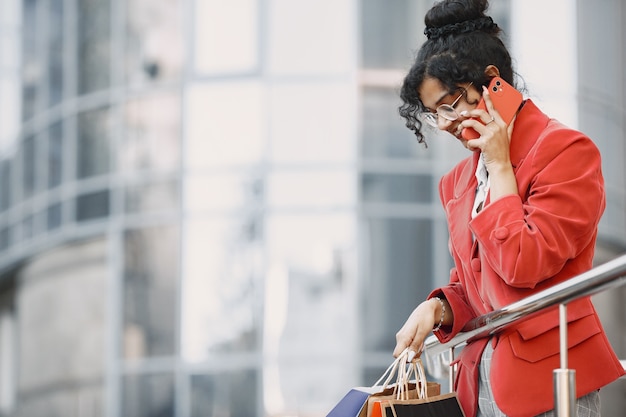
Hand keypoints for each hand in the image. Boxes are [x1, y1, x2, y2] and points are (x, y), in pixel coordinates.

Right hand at [393, 298, 441, 359]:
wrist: (426, 310)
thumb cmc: (425, 319)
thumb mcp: (422, 333)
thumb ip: (415, 346)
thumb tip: (409, 358)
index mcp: (403, 337)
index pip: (397, 355)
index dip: (405, 359)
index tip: (415, 356)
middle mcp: (400, 338)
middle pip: (402, 355)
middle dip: (412, 355)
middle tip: (421, 347)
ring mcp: (402, 337)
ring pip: (406, 351)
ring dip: (415, 351)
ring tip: (422, 342)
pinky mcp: (405, 337)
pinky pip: (408, 347)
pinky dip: (415, 347)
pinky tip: (420, 341)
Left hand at [460, 86, 518, 200]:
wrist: (501, 165)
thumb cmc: (502, 150)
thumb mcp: (508, 135)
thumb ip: (510, 123)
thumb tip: (516, 111)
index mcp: (502, 124)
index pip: (494, 108)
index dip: (489, 97)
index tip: (484, 89)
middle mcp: (497, 127)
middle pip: (481, 113)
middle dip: (469, 112)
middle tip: (463, 114)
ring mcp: (491, 135)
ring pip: (472, 124)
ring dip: (464, 125)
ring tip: (461, 128)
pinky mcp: (484, 143)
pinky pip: (470, 139)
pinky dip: (468, 143)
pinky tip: (470, 146)